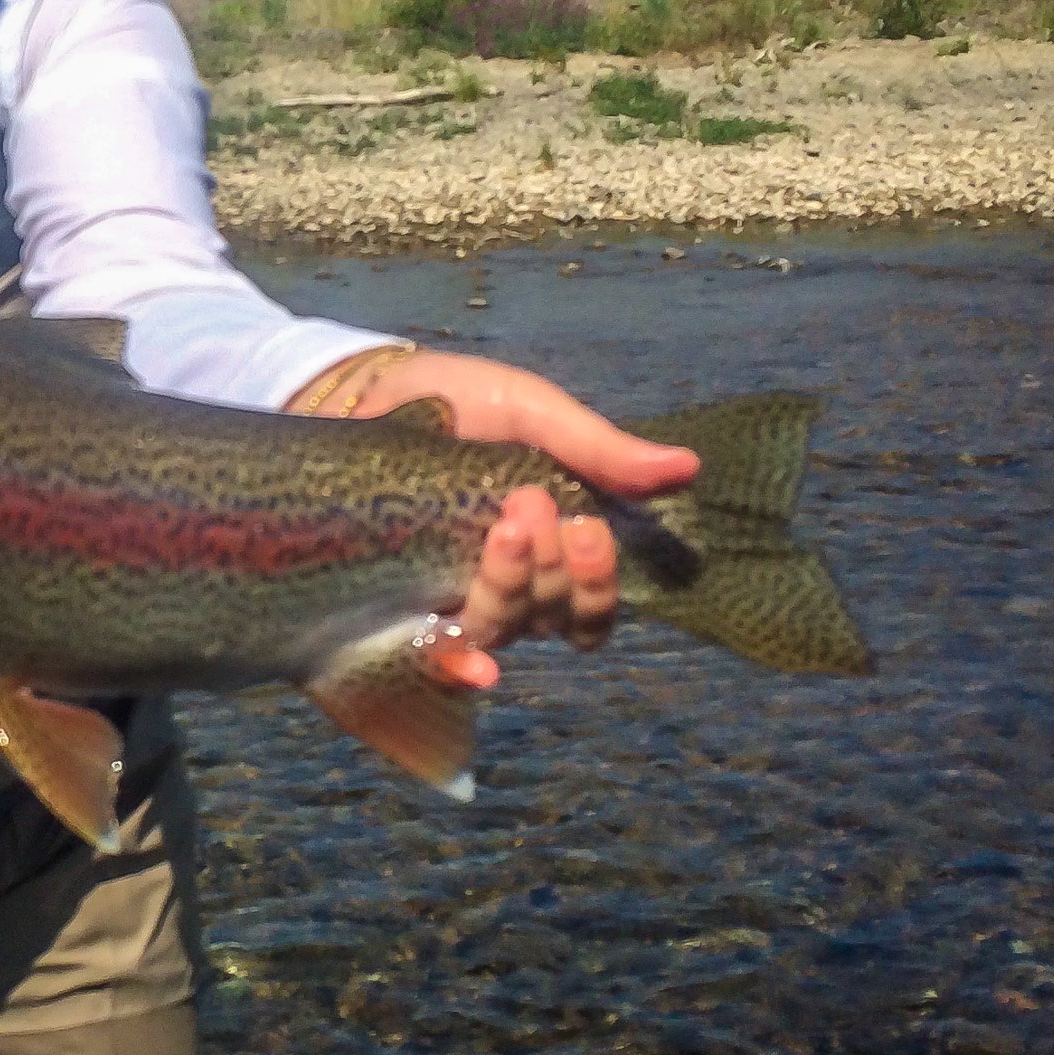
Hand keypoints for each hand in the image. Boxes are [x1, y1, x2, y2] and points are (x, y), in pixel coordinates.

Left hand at [305, 347, 700, 661]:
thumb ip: (596, 448)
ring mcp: (450, 598)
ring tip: (502, 528)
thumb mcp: (530, 412)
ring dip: (510, 588)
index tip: (587, 526)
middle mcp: (508, 588)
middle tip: (527, 502)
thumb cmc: (459, 402)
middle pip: (551, 619)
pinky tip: (473, 663)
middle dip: (550, 567)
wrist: (366, 390)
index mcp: (549, 550)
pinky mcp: (395, 603)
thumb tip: (687, 468)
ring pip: (500, 631)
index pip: (592, 608)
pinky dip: (458, 664)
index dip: (598, 583)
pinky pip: (432, 652)